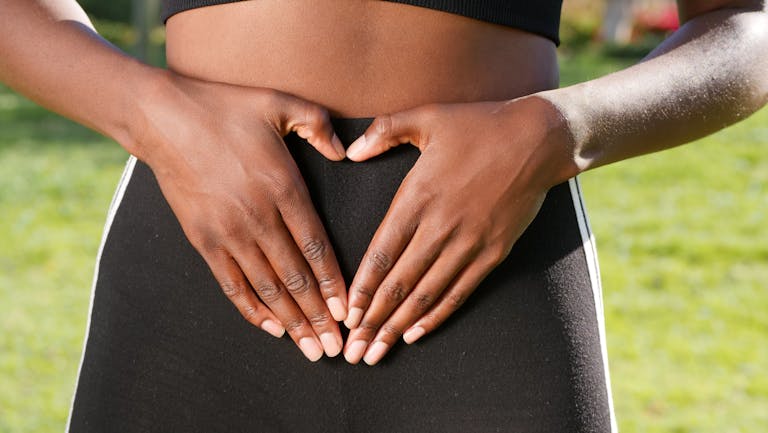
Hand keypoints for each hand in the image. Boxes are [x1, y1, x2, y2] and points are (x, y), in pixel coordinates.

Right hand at [127, 71, 347, 360]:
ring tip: (311, 348)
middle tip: (337, 347)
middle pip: (296, 278)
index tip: (348, 311)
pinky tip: (271, 328)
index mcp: (283, 187)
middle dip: (319, 316)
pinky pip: (232, 284)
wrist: (162, 118)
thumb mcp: (280, 103)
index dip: (334, 283)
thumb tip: (345, 152)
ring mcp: (228, 232)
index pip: (316, 247)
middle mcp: (258, 217)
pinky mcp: (202, 240)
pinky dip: (252, 309)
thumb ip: (318, 126)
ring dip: (291, 322)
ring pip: (267, 288)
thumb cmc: (225, 108)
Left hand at [341, 97, 577, 364]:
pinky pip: (460, 290)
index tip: (346, 315)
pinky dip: (437, 314)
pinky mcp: (493, 251)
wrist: (537, 139)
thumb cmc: (478, 125)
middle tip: (353, 350)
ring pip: (427, 293)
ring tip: (377, 352)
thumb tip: (350, 152)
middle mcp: (440, 225)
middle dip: (373, 320)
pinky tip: (416, 333)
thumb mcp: (426, 116)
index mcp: (418, 195)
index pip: (382, 251)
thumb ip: (383, 132)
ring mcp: (469, 242)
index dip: (362, 287)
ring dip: (399, 325)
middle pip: (399, 282)